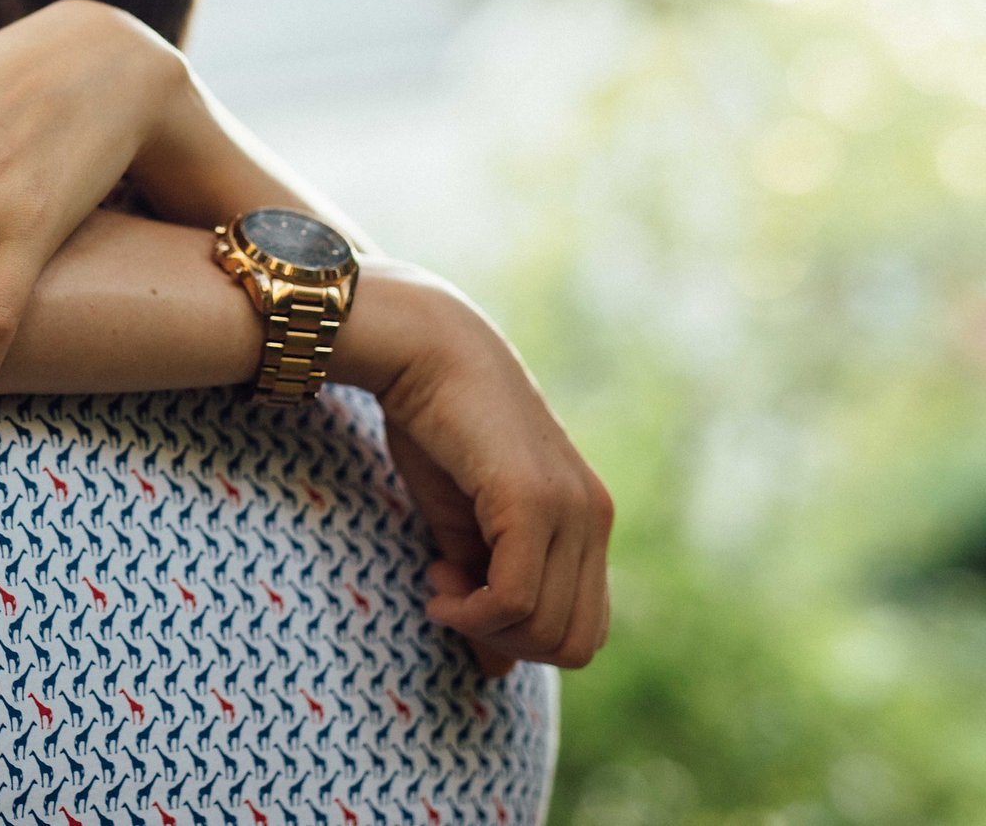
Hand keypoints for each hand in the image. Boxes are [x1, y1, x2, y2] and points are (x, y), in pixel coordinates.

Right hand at [344, 259, 614, 676]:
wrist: (423, 349)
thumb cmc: (437, 427)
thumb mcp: (463, 523)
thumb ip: (486, 586)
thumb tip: (493, 668)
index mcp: (587, 521)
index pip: (585, 631)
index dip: (520, 636)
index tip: (461, 593)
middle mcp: (594, 518)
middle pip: (574, 644)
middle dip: (505, 641)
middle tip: (449, 594)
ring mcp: (571, 509)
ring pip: (549, 629)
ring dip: (485, 625)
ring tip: (439, 578)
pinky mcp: (533, 501)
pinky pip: (518, 597)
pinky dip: (473, 610)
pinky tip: (437, 580)